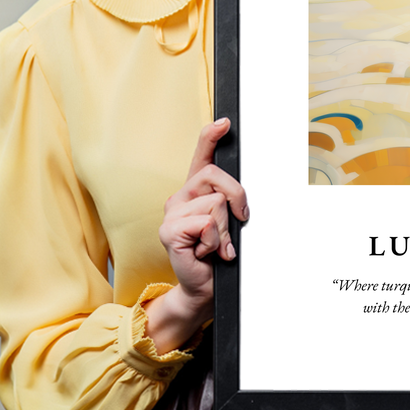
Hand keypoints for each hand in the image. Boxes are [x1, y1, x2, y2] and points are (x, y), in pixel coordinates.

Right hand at [144, 118, 248, 352]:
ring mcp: (171, 214)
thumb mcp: (229, 222)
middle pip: (216, 176)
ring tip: (216, 245)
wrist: (204, 287)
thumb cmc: (218, 254)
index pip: (201, 156)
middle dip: (237, 198)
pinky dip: (215, 241)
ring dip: (225, 229)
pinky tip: (206, 252)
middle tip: (238, 221)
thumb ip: (230, 202)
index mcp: (195, 191)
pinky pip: (206, 223)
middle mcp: (180, 197)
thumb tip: (240, 195)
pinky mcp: (169, 231)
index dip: (211, 136)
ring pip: (216, 203)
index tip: (225, 122)